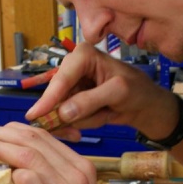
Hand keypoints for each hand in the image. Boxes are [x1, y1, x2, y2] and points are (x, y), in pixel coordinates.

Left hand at [0, 122, 123, 183]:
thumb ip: (56, 179)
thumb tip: (22, 165)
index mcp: (82, 169)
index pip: (44, 136)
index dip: (15, 131)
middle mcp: (77, 177)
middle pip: (33, 141)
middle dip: (2, 135)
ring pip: (28, 156)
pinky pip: (29, 182)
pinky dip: (10, 173)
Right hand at [27, 43, 171, 140]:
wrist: (146, 104)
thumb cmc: (138, 90)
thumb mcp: (119, 92)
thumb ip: (90, 101)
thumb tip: (63, 112)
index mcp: (83, 55)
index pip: (61, 78)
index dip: (49, 99)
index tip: (35, 115)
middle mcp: (73, 67)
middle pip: (56, 96)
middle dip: (69, 115)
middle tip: (82, 129)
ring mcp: (72, 85)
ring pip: (61, 110)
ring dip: (82, 120)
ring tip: (105, 114)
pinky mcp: (73, 100)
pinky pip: (68, 118)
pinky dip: (83, 124)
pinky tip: (102, 117)